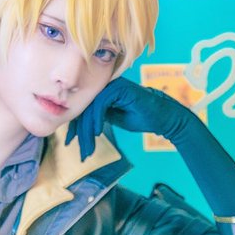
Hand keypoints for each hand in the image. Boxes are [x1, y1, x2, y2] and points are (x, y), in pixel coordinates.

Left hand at [65, 77, 187, 160]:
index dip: (76, 126)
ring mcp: (113, 85)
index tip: (70, 142)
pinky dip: (97, 120)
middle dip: (79, 131)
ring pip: (91, 107)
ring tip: (88, 147)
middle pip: (85, 108)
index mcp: (105, 92)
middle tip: (78, 149)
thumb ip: (100, 117)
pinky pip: (101, 104)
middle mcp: (106, 85)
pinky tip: (97, 133)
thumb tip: (81, 124)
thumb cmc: (143, 118)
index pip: (85, 108)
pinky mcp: (120, 88)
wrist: (164, 117)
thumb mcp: (115, 119)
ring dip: (88, 130)